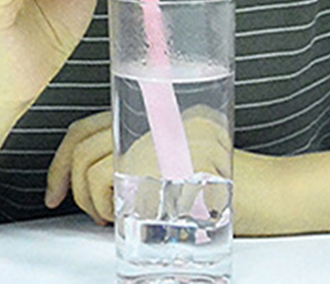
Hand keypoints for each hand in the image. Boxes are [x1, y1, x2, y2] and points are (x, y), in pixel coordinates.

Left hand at [46, 108, 232, 225]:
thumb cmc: (234, 183)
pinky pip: (117, 185)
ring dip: (93, 201)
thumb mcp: (184, 156)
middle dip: (71, 184)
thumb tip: (100, 175)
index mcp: (155, 112)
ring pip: (93, 166)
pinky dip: (112, 208)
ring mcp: (158, 141)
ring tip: (118, 215)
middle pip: (83, 144)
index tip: (55, 188)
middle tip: (90, 209)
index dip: (61, 159)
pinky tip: (132, 217)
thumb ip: (147, 152)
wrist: (274, 192)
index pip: (89, 125)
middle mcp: (154, 120)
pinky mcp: (164, 166)